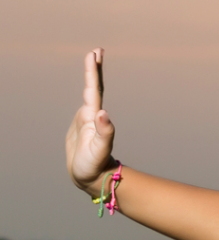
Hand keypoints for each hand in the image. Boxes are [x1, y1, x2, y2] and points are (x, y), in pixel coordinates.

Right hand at [65, 48, 116, 194]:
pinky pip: (85, 104)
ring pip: (90, 94)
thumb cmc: (96, 165)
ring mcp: (86, 120)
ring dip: (92, 77)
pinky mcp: (81, 126)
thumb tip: (103, 113)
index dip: (93, 73)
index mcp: (94, 117)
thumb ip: (104, 133)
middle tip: (97, 51)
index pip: (94, 90)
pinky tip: (89, 88)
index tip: (94, 55)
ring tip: (93, 60)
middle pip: (94, 88)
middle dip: (94, 69)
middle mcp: (92, 115)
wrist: (92, 176)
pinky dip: (87, 92)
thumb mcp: (100, 150)